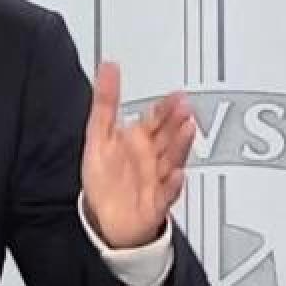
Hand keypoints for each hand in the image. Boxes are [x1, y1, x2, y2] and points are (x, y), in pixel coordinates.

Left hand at [81, 62, 195, 248]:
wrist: (108, 218)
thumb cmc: (106, 177)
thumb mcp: (98, 134)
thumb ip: (105, 101)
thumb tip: (108, 67)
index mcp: (138, 141)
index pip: (155, 120)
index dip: (165, 108)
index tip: (176, 94)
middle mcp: (150, 158)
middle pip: (166, 137)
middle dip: (176, 123)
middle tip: (185, 107)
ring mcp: (156, 180)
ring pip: (171, 161)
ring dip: (179, 146)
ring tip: (186, 131)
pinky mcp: (156, 203)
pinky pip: (167, 194)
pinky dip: (173, 186)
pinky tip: (177, 176)